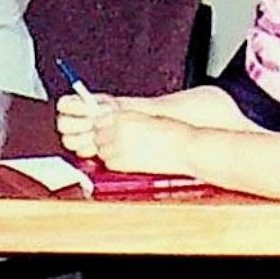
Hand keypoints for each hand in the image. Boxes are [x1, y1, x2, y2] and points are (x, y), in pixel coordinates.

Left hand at [56, 96, 191, 175]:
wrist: (183, 147)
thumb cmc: (169, 132)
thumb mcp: (144, 118)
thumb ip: (125, 120)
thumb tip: (110, 125)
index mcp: (122, 115)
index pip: (97, 120)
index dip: (101, 126)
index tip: (104, 130)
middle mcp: (116, 130)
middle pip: (96, 136)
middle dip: (103, 140)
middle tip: (115, 143)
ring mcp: (117, 147)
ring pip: (101, 151)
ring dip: (109, 151)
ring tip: (126, 151)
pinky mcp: (122, 163)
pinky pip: (109, 163)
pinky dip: (115, 162)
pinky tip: (129, 159)